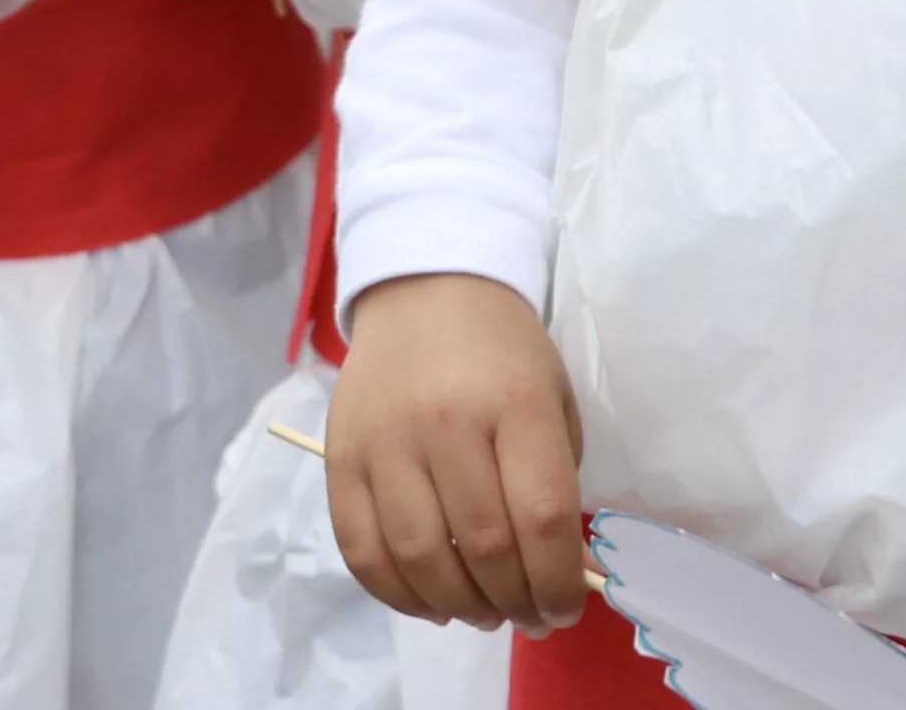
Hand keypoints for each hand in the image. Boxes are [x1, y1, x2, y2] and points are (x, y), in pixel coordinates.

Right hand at [325, 272, 592, 634]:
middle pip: (482, 546)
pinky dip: (397, 594)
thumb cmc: (503, 353)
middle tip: (529, 616)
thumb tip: (561, 576)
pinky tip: (429, 602)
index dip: (559, 582)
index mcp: (514, 402)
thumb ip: (557, 485)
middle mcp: (445, 421)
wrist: (426, 289)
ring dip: (458, 607)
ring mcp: (384, 441)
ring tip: (482, 612)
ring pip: (419, 557)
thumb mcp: (552, 401)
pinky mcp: (339, 457)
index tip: (566, 608)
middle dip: (515, 602)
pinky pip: (361, 550)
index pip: (541, 517)